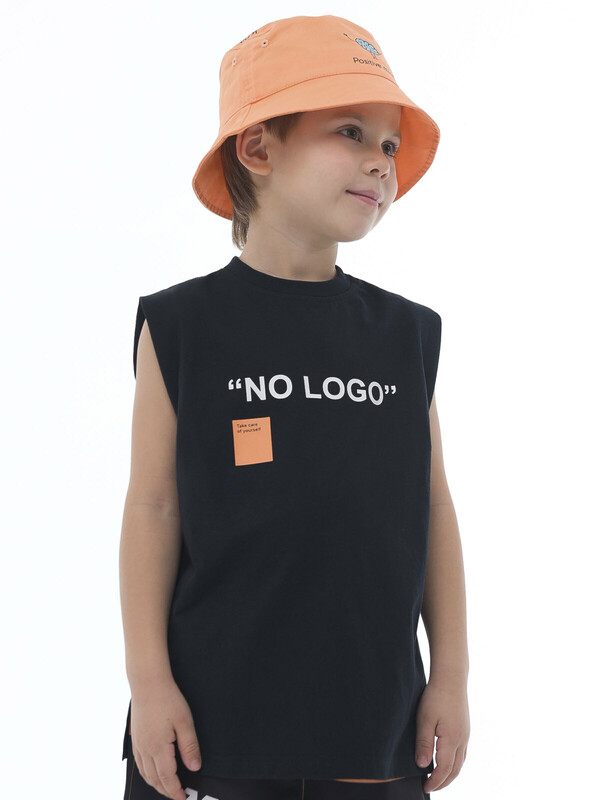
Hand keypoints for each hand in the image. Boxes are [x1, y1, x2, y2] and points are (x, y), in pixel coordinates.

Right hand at [130, 678, 201, 799]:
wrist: (147, 683)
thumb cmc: (167, 699)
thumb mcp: (185, 722)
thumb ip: (189, 747)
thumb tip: (195, 768)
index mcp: (158, 748)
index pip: (167, 778)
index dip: (175, 791)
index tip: (184, 798)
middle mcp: (145, 750)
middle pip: (155, 779)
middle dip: (166, 790)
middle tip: (178, 795)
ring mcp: (138, 744)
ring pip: (145, 773)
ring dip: (156, 784)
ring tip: (167, 787)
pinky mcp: (136, 738)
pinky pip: (140, 764)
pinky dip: (147, 774)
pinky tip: (153, 772)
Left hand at [414, 678, 469, 792]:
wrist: (451, 678)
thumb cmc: (436, 696)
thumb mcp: (424, 719)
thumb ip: (424, 744)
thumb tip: (423, 766)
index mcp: (452, 740)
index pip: (444, 770)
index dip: (435, 782)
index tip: (424, 787)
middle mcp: (462, 740)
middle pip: (455, 771)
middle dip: (443, 782)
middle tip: (429, 787)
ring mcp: (465, 735)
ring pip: (460, 763)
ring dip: (450, 775)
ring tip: (437, 779)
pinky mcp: (465, 729)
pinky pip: (462, 753)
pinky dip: (454, 764)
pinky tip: (446, 761)